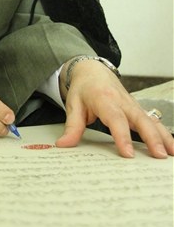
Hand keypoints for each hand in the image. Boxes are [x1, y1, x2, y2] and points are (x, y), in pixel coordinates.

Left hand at [56, 58, 173, 158]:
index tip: (128, 153)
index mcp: (103, 98)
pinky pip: (152, 120)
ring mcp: (132, 104)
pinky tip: (172, 147)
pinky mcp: (137, 109)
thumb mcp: (73, 105)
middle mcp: (121, 101)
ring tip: (171, 154)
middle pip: (139, 118)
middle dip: (151, 137)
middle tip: (159, 155)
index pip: (115, 118)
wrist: (92, 70)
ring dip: (163, 136)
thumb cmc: (83, 88)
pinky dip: (163, 132)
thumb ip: (72, 127)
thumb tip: (63, 145)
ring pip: (150, 119)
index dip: (122, 135)